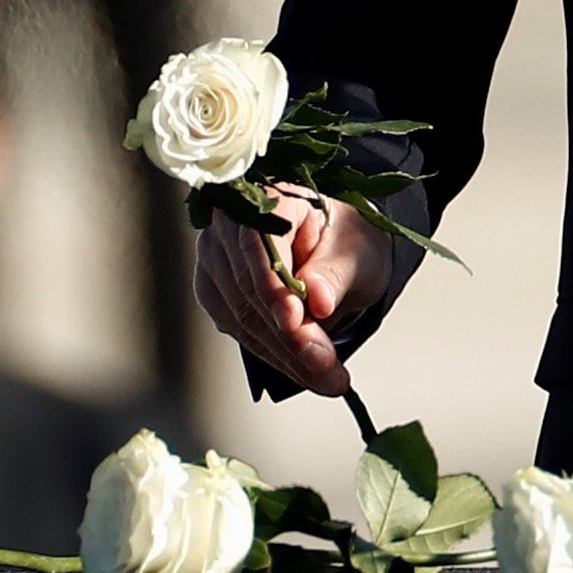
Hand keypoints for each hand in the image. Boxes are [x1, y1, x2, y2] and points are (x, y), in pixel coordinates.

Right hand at [192, 186, 394, 397]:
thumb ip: (334, 274)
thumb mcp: (357, 252)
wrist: (340, 248)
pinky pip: (237, 328)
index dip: (273, 286)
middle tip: (327, 367)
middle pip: (248, 287)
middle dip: (290, 336)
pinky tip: (301, 368)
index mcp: (270, 196)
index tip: (294, 322)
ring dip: (284, 354)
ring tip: (326, 376)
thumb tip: (317, 300)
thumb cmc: (348, 240)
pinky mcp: (216, 290)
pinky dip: (272, 354)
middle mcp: (231, 223)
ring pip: (241, 316)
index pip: (257, 241)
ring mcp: (217, 257)